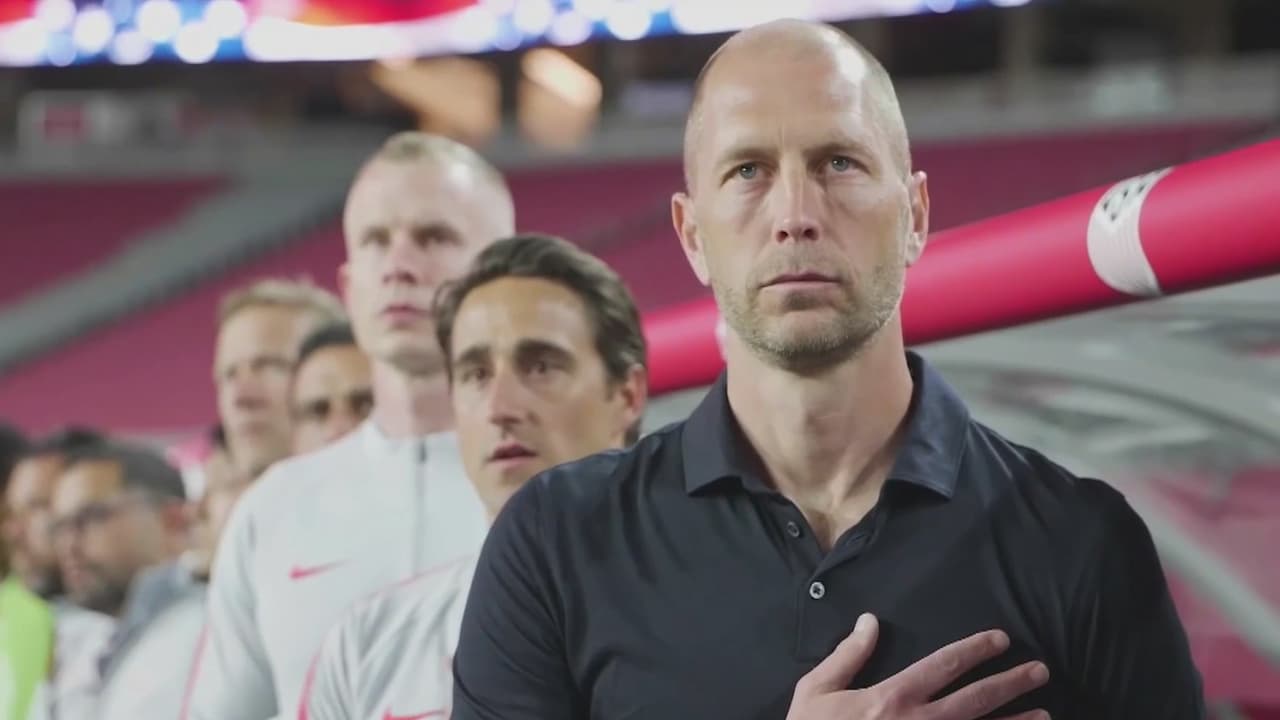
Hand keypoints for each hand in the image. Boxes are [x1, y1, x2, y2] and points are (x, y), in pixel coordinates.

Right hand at [786, 614, 1050, 719]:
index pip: (944, 665)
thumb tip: (870, 621)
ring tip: (1044, 715)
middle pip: (976, 699)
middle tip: (1039, 671)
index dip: (975, 649)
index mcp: (893, 697)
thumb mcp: (817, 690)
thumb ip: (848, 654)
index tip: (1000, 640)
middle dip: (1011, 683)